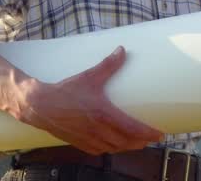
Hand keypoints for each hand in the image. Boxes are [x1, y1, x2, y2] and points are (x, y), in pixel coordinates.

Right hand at [10, 46, 163, 153]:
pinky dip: (109, 149)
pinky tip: (113, 146)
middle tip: (151, 139)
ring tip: (136, 143)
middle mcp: (97, 130)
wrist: (40, 105)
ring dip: (127, 147)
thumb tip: (122, 50)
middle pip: (126, 142)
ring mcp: (88, 138)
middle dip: (141, 142)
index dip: (148, 133)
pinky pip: (98, 151)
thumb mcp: (89, 76)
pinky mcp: (78, 142)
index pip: (132, 129)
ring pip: (113, 148)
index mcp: (103, 114)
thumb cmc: (65, 90)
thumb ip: (108, 64)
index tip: (160, 134)